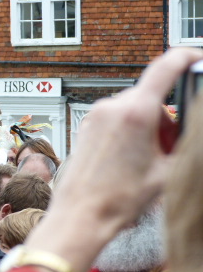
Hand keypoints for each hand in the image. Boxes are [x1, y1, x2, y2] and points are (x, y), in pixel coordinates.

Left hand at [27, 47, 202, 271]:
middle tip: (171, 148)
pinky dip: (130, 131)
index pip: (167, 66)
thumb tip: (190, 131)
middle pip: (152, 97)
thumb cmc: (119, 198)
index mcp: (136, 112)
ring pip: (135, 109)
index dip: (188, 57)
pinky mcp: (86, 127)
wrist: (81, 215)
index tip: (199, 58)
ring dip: (149, 127)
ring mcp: (95, 116)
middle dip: (167, 119)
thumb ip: (186, 143)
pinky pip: (116, 118)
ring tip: (149, 160)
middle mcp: (112, 107)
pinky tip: (130, 159)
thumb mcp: (169, 171)